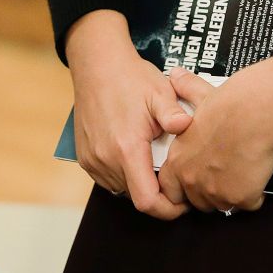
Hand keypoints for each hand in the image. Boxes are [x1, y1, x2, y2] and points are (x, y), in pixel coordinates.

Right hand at [64, 10, 192, 220]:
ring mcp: (92, 159)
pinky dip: (123, 174)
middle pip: (136, 196)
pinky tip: (134, 153)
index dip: (168, 209)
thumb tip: (188, 126)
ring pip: (122, 189)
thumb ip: (174, 115)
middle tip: (172, 171)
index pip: (147, 201)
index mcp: (126, 148)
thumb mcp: (160, 93)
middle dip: (157, 192)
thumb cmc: (129, 77)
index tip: (182, 201)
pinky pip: (107, 179)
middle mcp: (105, 159)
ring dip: (139, 182)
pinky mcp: (84, 157)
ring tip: (152, 159)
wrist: (96, 63)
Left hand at [157, 57, 272, 213]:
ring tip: (239, 173)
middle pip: (196, 200)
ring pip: (221, 204)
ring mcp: (216, 192)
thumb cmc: (229, 105)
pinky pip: (246, 204)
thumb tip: (176, 76)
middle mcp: (193, 179)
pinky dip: (253, 194)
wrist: (254, 114)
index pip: (169, 188)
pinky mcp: (240, 197)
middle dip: (207, 192)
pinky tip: (255, 175)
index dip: (181, 187)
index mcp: (179, 158)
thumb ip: (185, 90)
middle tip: (222, 174)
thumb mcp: (200, 95)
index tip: (193, 182)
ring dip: (229, 194)